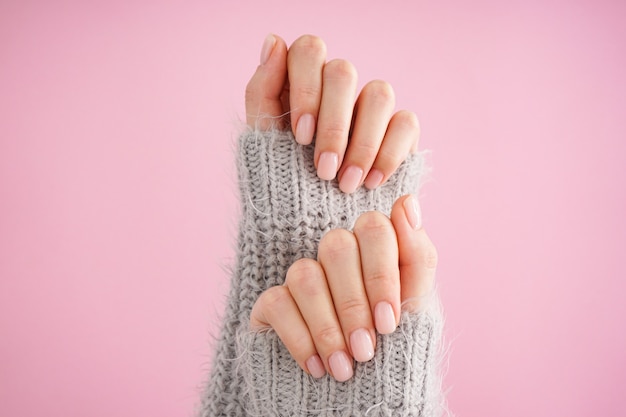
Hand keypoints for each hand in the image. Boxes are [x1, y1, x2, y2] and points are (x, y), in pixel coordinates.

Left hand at [245, 34, 419, 192]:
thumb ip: (261, 91)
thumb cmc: (280, 182)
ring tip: (345, 185)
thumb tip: (274, 40)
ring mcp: (369, 109)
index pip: (310, 50)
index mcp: (302, 82)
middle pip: (343, 71)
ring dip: (362, 143)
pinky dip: (389, 154)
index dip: (307, 89)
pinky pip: (406, 122)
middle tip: (323, 170)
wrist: (308, 227)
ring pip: (379, 93)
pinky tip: (370, 183)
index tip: (300, 136)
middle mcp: (338, 89)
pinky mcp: (398, 132)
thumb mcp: (260, 141)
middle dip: (333, 125)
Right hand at [250, 195, 437, 381]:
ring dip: (327, 327)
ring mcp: (302, 278)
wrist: (360, 403)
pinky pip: (277, 302)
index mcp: (374, 251)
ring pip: (305, 275)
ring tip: (344, 368)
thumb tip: (407, 201)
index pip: (374, 227)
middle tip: (366, 350)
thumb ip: (417, 255)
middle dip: (354, 304)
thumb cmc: (392, 352)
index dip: (381, 273)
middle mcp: (336, 258)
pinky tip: (318, 368)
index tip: (390, 322)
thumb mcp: (416, 309)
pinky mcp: (272, 303)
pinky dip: (301, 339)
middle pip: (336, 247)